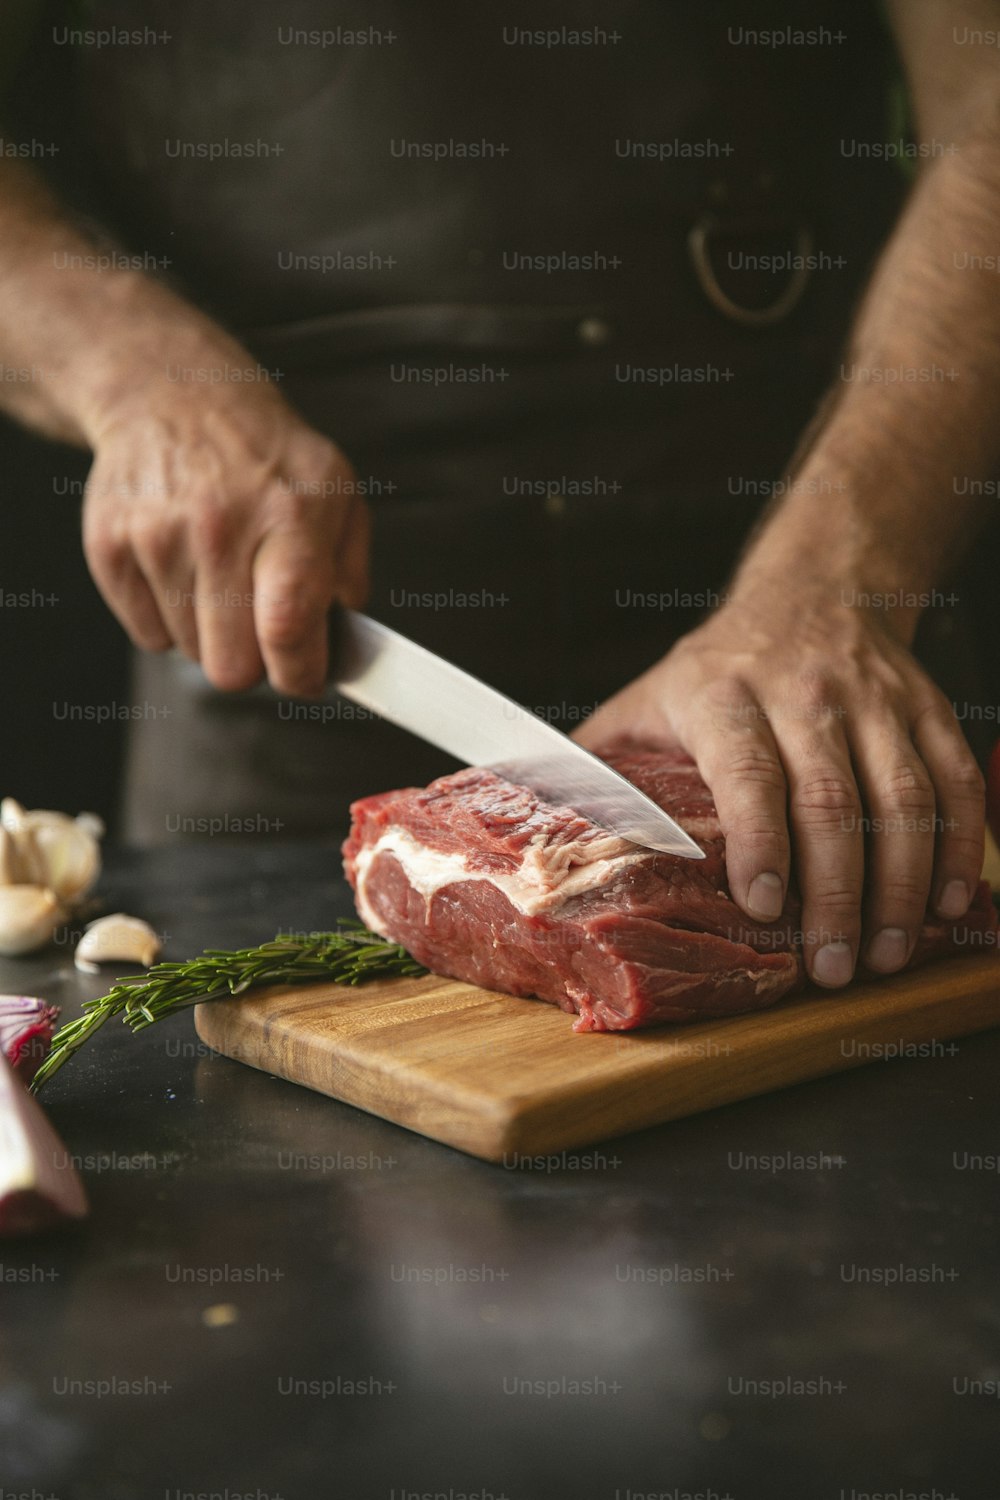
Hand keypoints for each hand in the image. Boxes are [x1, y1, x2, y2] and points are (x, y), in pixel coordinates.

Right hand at [80, 345, 368, 697]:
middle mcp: (220, 525)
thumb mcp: (336, 490)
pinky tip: (184, 571)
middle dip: (254, 662)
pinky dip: (170, 620)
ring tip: (221, 580)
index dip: (299, 674)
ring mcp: (158, 537)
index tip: (304, 676)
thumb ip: (349, 569)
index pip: (287, 627)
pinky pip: (149, 636)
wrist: (170, 394)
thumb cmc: (264, 454)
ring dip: (212, 636)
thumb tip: (343, 638)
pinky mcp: (110, 547)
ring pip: (191, 655)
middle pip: (232, 667)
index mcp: (289, 515)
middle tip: (261, 626)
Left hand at [573, 592, 984, 986]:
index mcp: (724, 697)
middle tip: (834, 965)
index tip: (764, 906)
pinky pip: (954, 780)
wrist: (814, 590)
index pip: (748, 773)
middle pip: (832, 800)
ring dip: (902, 885)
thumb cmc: (719, 667)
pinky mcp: (926, 709)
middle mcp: (805, 696)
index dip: (759, 841)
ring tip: (887, 952)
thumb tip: (525, 818)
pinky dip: (959, 845)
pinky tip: (949, 901)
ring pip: (903, 798)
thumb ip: (598, 760)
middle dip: (837, 892)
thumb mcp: (648, 697)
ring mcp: (874, 702)